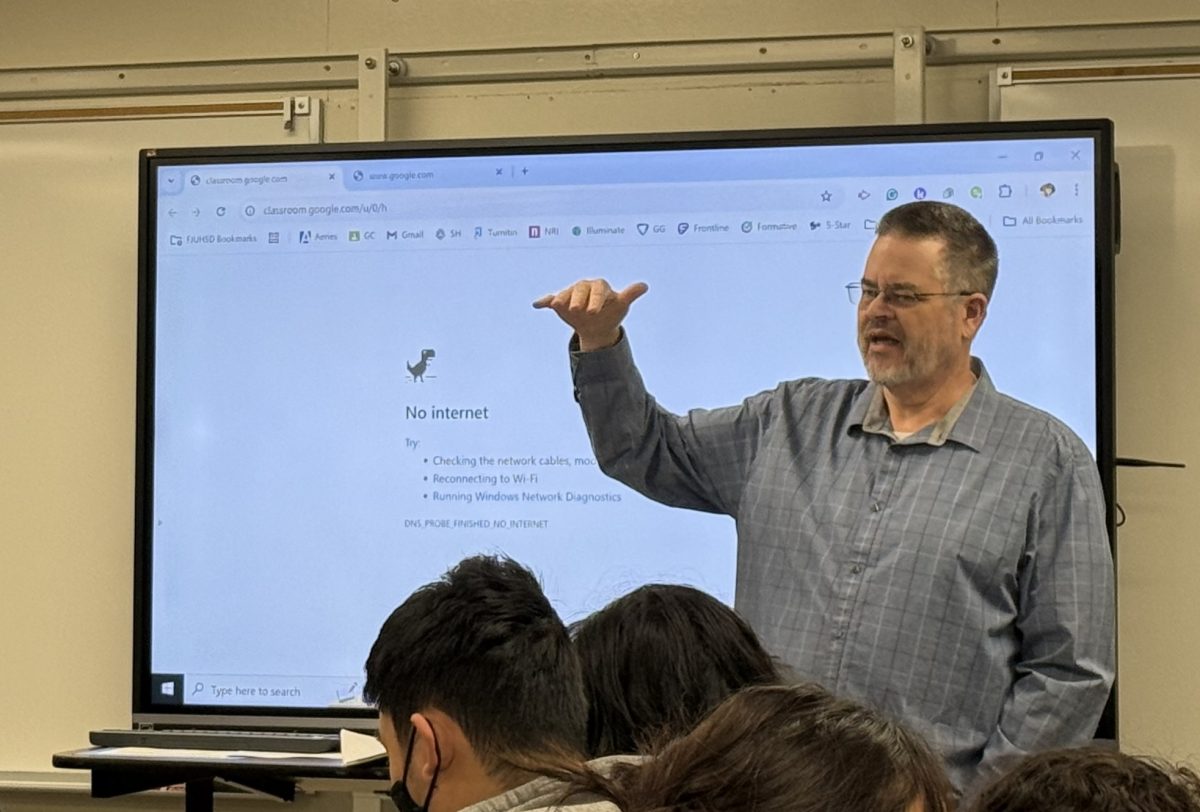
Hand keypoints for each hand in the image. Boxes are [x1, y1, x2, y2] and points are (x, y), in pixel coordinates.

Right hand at [533, 279, 648, 350]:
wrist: (598, 327)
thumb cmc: (611, 312)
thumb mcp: (621, 305)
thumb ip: (630, 294)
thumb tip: (644, 286)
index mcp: (599, 286)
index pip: (598, 289)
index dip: (596, 298)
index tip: (594, 311)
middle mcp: (584, 287)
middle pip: (579, 289)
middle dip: (578, 298)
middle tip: (578, 310)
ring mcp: (571, 294)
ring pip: (565, 294)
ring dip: (561, 298)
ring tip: (557, 305)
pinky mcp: (560, 302)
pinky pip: (551, 299)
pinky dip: (544, 301)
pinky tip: (538, 304)